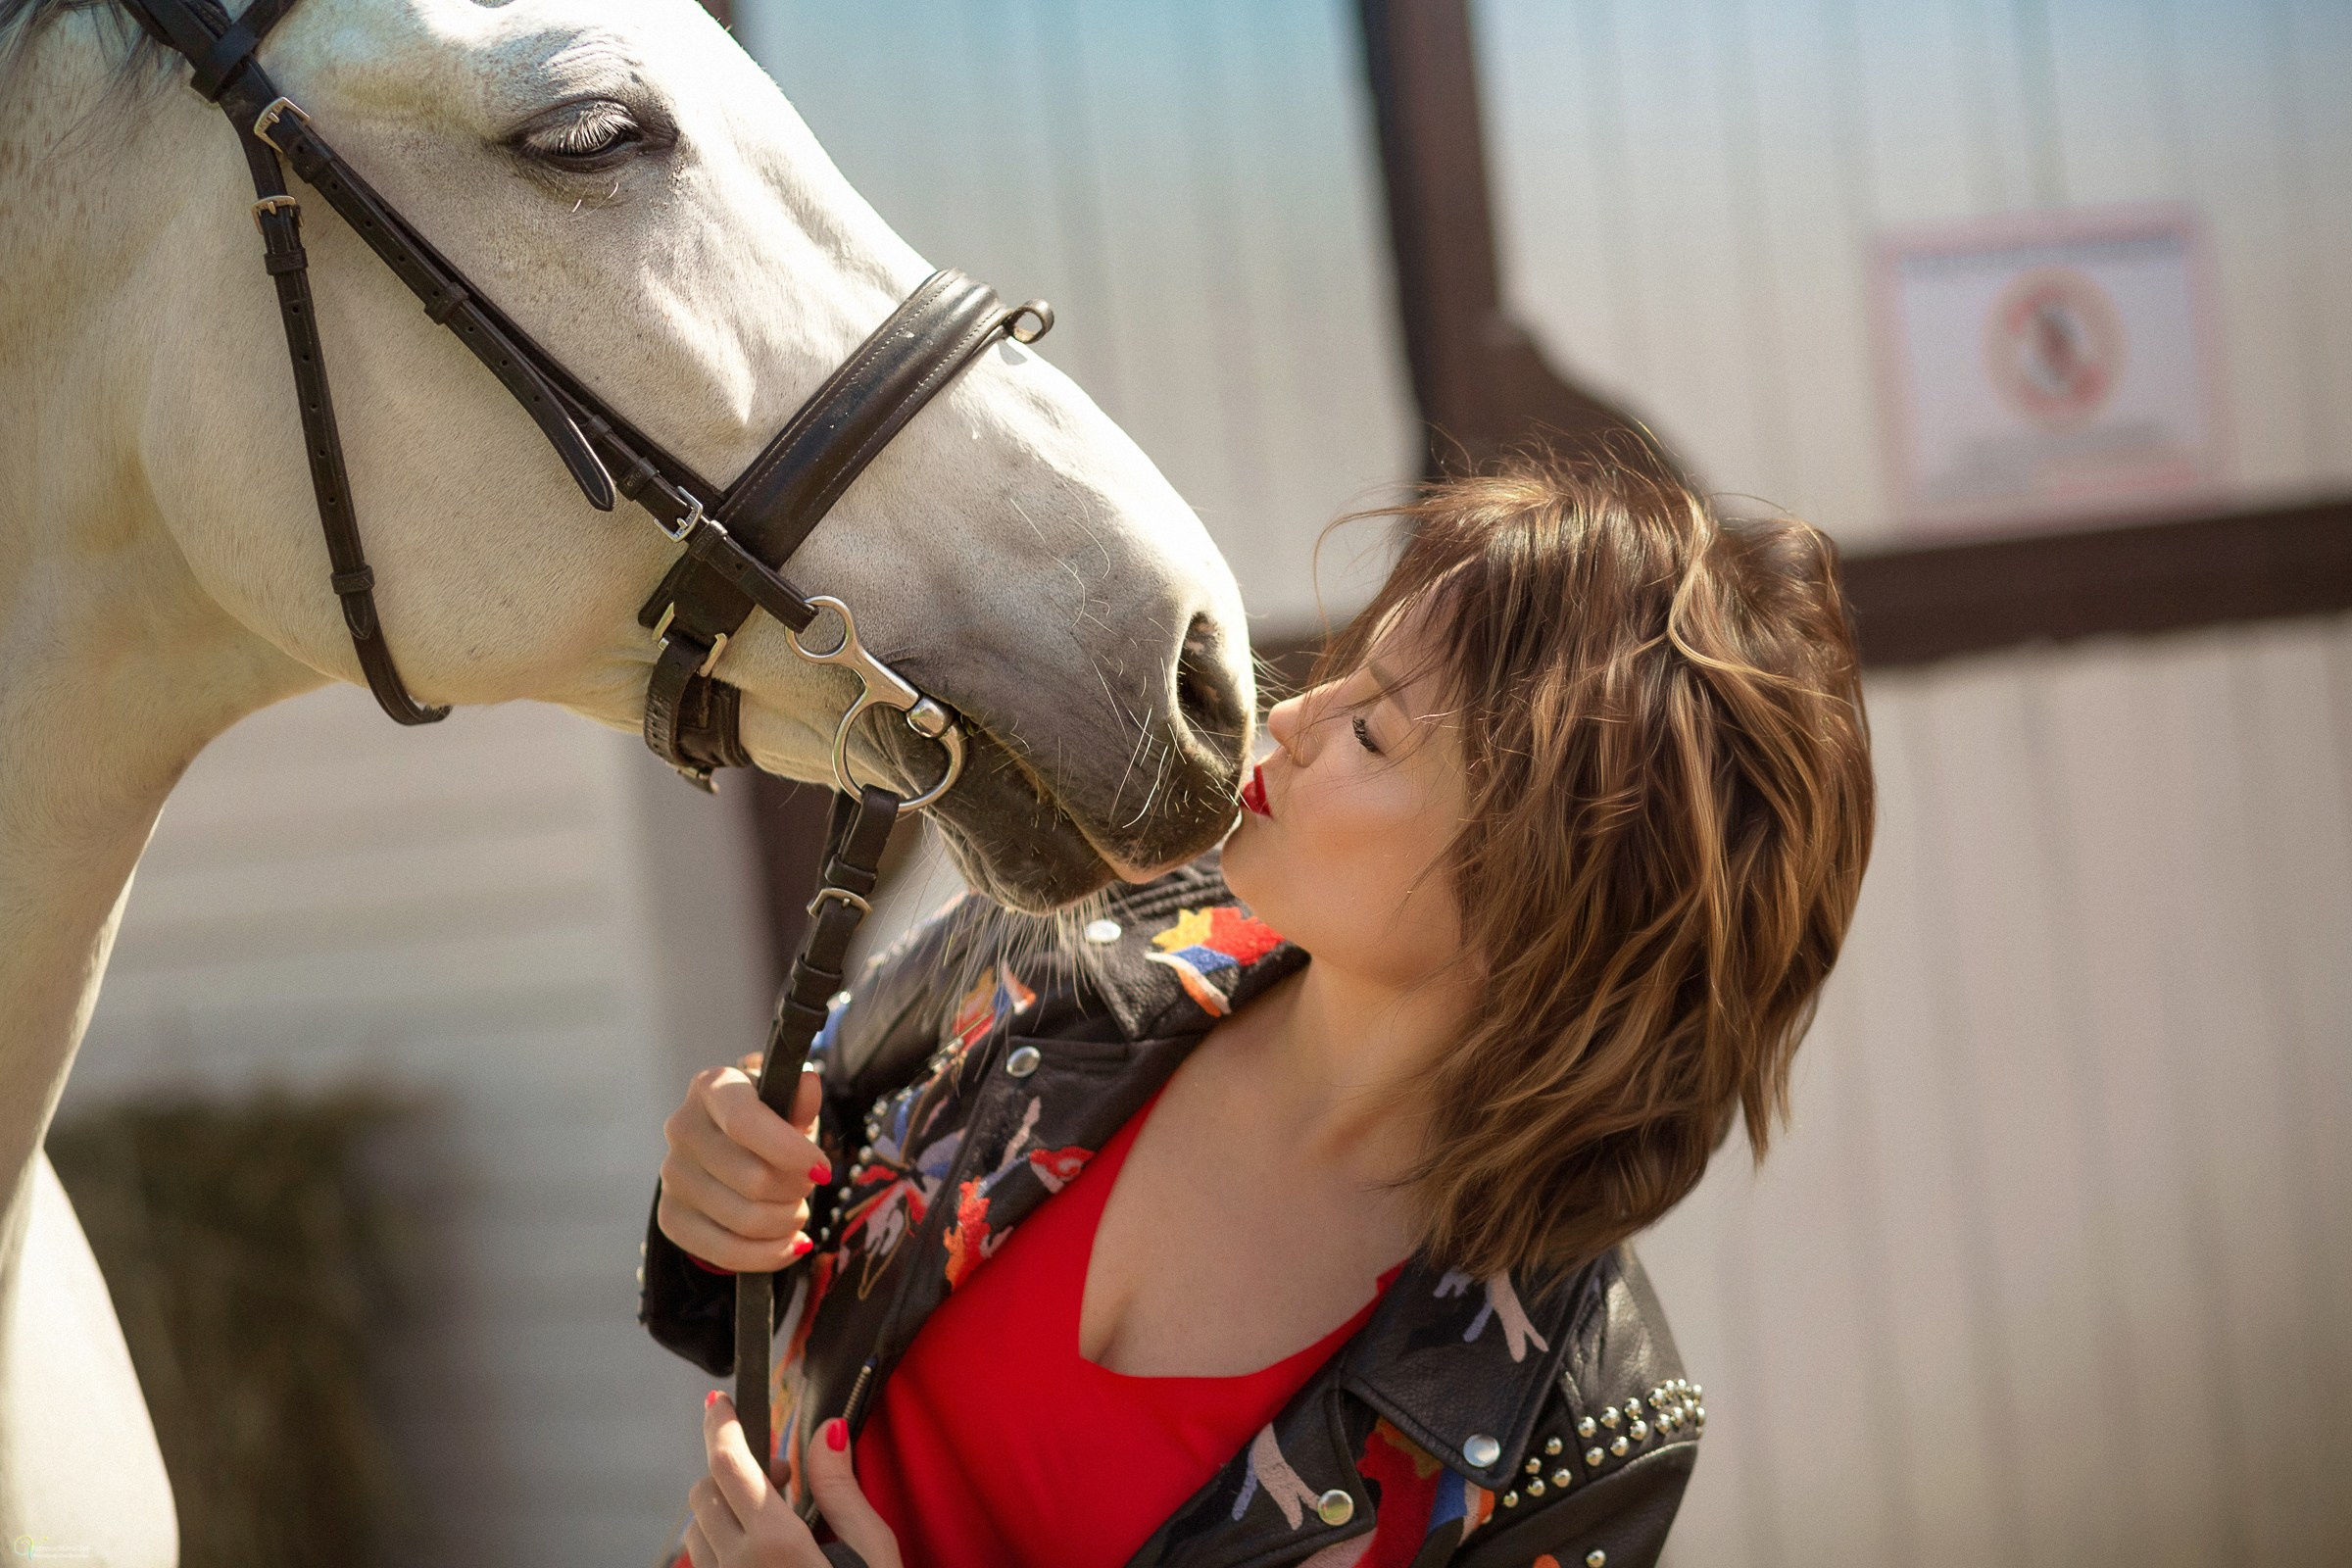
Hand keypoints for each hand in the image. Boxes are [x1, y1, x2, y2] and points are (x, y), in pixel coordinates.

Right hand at [659, 1054, 829, 1271]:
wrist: (733, 1152)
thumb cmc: (769, 1124)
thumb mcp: (789, 1107)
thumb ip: (800, 1101)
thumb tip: (808, 1083)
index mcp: (711, 1087)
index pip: (746, 1123)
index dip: (791, 1152)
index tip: (822, 1171)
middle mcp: (682, 1128)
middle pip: (754, 1180)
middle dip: (797, 1191)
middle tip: (808, 1186)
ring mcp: (671, 1175)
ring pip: (746, 1221)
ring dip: (788, 1223)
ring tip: (796, 1211)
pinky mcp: (670, 1217)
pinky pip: (726, 1252)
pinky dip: (770, 1255)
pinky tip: (790, 1244)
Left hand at [686, 1393, 901, 1567]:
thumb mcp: (874, 1554)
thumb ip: (842, 1489)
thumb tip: (827, 1431)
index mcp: (776, 1546)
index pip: (728, 1464)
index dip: (719, 1424)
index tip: (719, 1401)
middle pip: (704, 1490)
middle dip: (733, 1470)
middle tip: (781, 1478)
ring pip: (696, 1529)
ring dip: (724, 1510)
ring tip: (774, 1520)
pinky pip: (703, 1565)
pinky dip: (721, 1544)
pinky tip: (761, 1554)